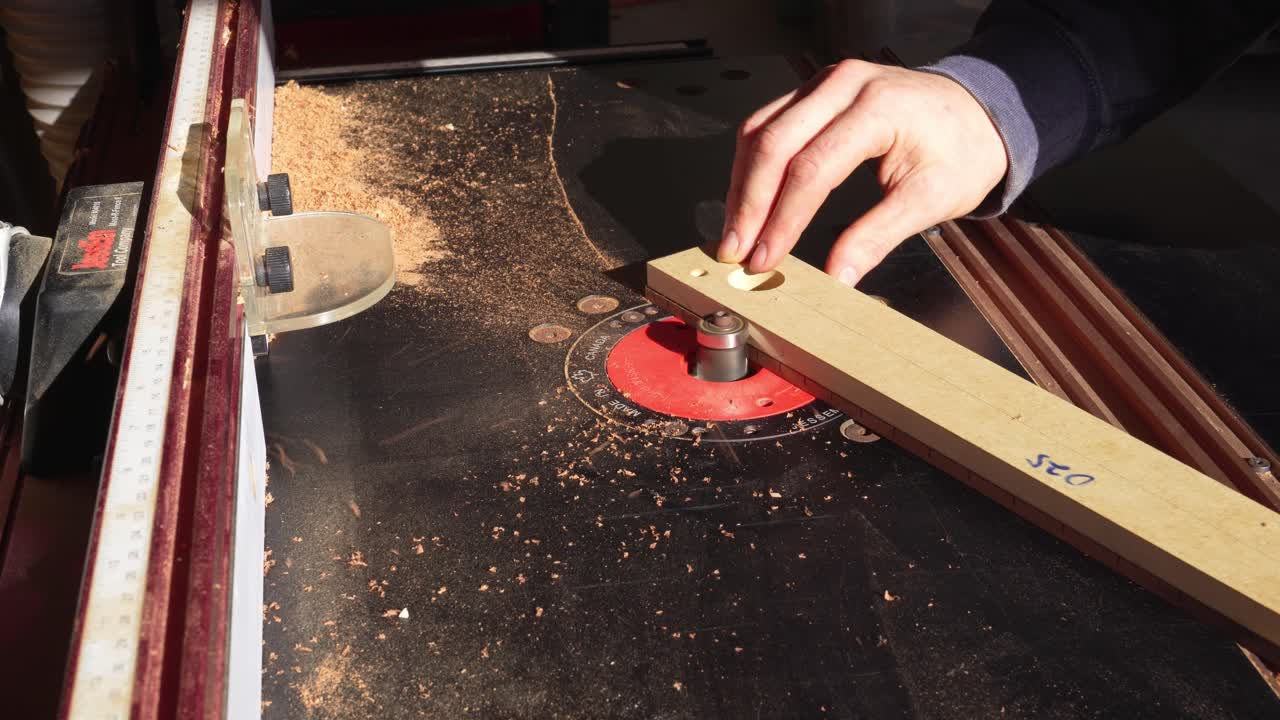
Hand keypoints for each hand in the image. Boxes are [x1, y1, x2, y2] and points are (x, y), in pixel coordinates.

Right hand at [718, 60, 1007, 285]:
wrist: (978, 112)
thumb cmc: (961, 151)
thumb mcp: (931, 199)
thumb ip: (878, 236)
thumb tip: (837, 278)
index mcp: (878, 107)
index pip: (812, 168)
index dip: (783, 219)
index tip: (766, 258)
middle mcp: (843, 85)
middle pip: (773, 143)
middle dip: (749, 204)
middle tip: (736, 252)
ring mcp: (824, 83)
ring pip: (759, 130)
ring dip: (742, 185)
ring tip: (736, 233)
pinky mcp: (814, 92)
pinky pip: (767, 123)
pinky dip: (751, 166)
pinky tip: (748, 201)